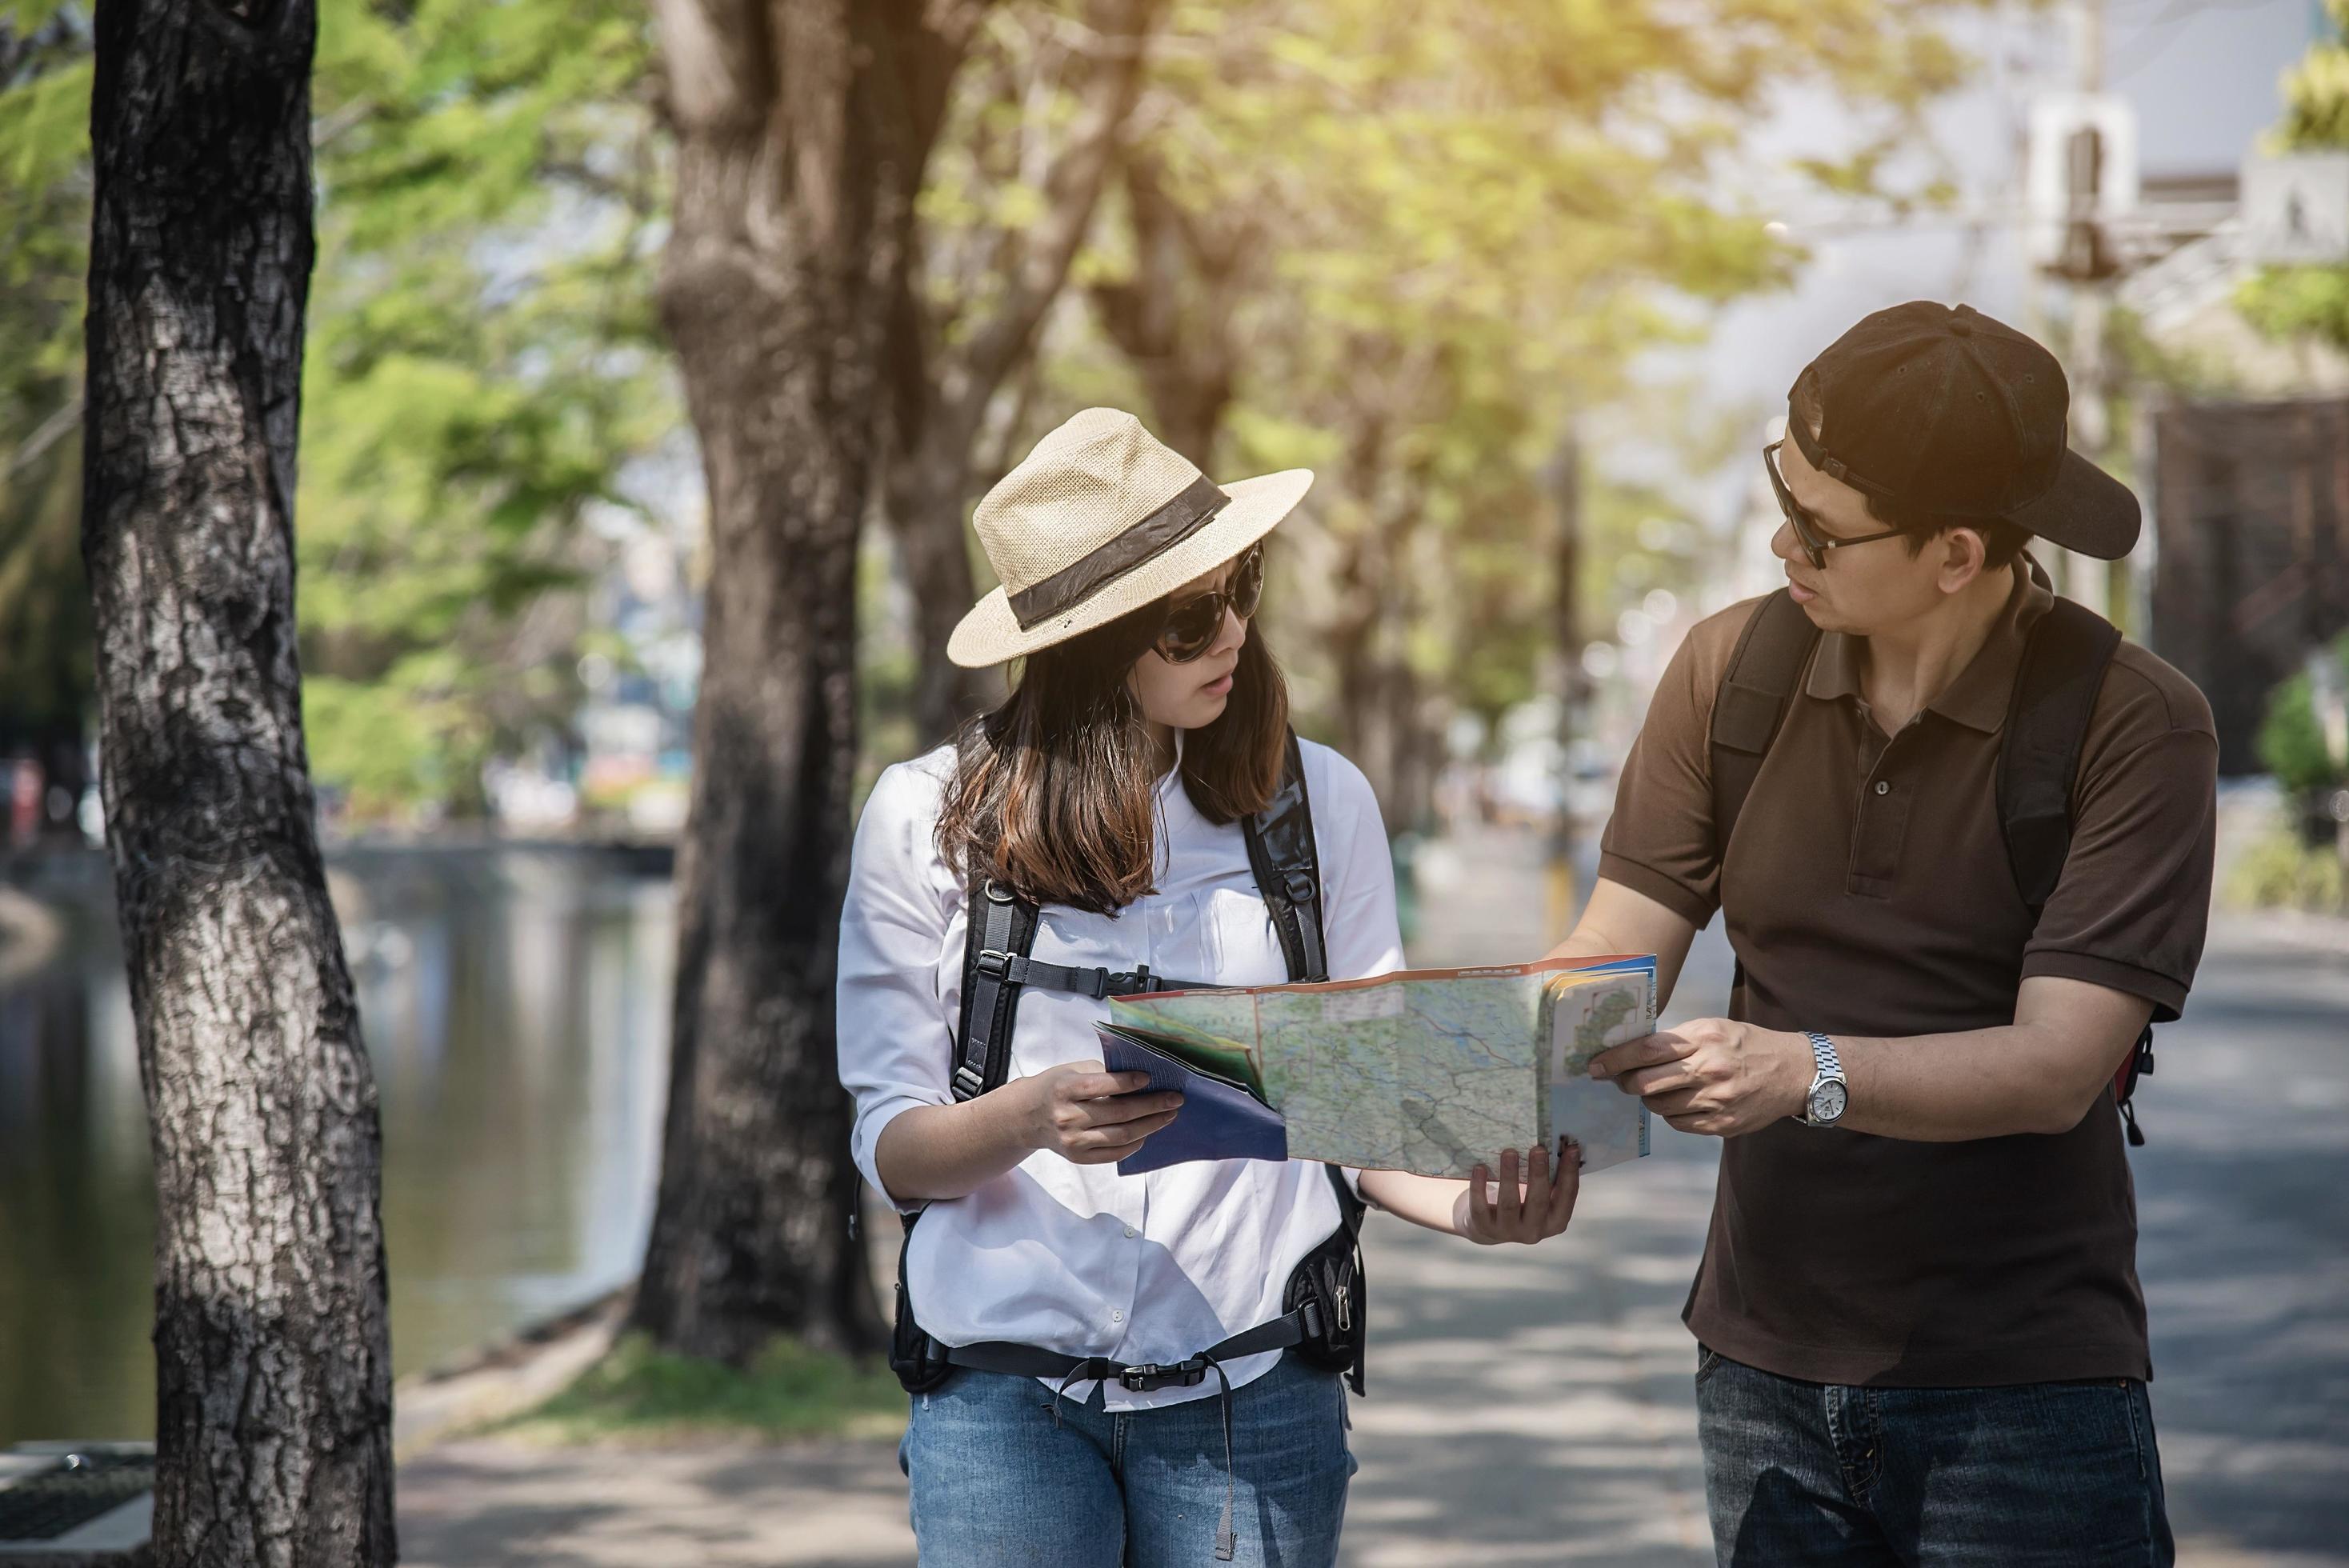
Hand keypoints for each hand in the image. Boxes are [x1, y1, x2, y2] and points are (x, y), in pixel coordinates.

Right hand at [1012, 1060, 1183, 1164]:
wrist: (1026, 1117)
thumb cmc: (1056, 1087)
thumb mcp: (1072, 1070)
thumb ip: (1102, 1073)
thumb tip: (1141, 1079)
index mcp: (1065, 1089)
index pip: (1102, 1086)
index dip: (1128, 1082)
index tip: (1150, 1078)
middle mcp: (1068, 1117)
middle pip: (1119, 1113)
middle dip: (1152, 1106)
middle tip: (1175, 1099)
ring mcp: (1073, 1141)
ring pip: (1121, 1136)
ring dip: (1150, 1125)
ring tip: (1168, 1115)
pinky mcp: (1078, 1157)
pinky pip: (1114, 1154)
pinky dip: (1135, 1143)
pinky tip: (1147, 1132)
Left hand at [1452, 1140, 1581, 1244]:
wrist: (1491, 1226)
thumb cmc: (1523, 1202)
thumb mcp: (1540, 1195)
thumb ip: (1552, 1177)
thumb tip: (1563, 1143)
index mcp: (1555, 1221)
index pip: (1566, 1196)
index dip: (1570, 1172)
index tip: (1572, 1148)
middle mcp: (1535, 1231)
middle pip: (1538, 1201)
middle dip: (1538, 1174)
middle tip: (1538, 1149)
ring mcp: (1509, 1232)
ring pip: (1509, 1204)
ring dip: (1509, 1176)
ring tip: (1509, 1152)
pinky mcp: (1485, 1228)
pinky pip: (1481, 1207)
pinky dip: (1479, 1187)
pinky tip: (1479, 1168)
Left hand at [1587, 1019, 1808, 1137]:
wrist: (1794, 1072)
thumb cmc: (1746, 1045)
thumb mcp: (1713, 1029)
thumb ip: (1676, 1040)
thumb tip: (1632, 1052)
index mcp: (1704, 1039)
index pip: (1647, 1051)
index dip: (1615, 1059)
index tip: (1594, 1065)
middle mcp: (1709, 1070)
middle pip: (1647, 1084)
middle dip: (1627, 1083)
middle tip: (1621, 1080)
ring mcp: (1717, 1101)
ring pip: (1660, 1107)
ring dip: (1650, 1099)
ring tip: (1658, 1089)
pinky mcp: (1722, 1125)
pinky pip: (1679, 1124)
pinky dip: (1672, 1114)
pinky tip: (1681, 1102)